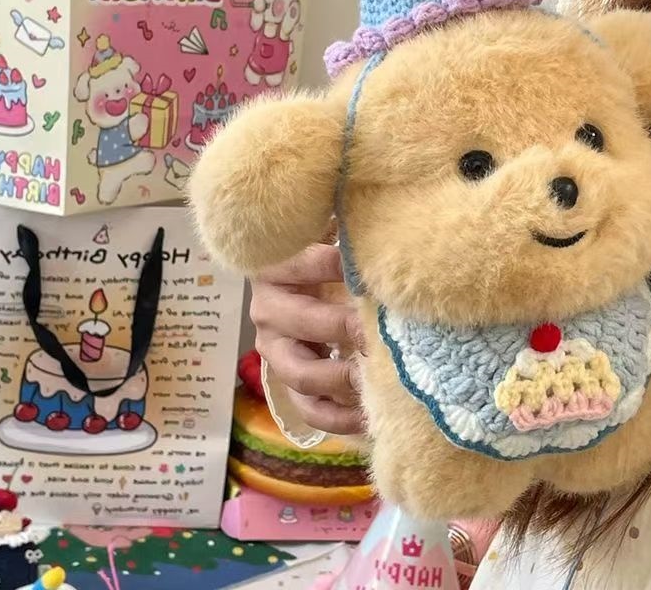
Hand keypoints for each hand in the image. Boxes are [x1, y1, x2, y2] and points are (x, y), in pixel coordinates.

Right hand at [250, 244, 364, 434]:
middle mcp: (268, 311)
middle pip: (304, 323)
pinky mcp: (287, 383)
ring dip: (343, 379)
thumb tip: (381, 233)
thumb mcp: (331, 238)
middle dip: (347, 329)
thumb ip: (348, 233)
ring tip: (377, 377)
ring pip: (302, 375)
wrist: (304, 289)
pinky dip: (339, 418)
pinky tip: (370, 414)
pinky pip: (309, 410)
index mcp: (275, 269)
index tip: (377, 275)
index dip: (345, 267)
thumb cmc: (326, 257)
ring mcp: (275, 351)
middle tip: (383, 333)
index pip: (310, 263)